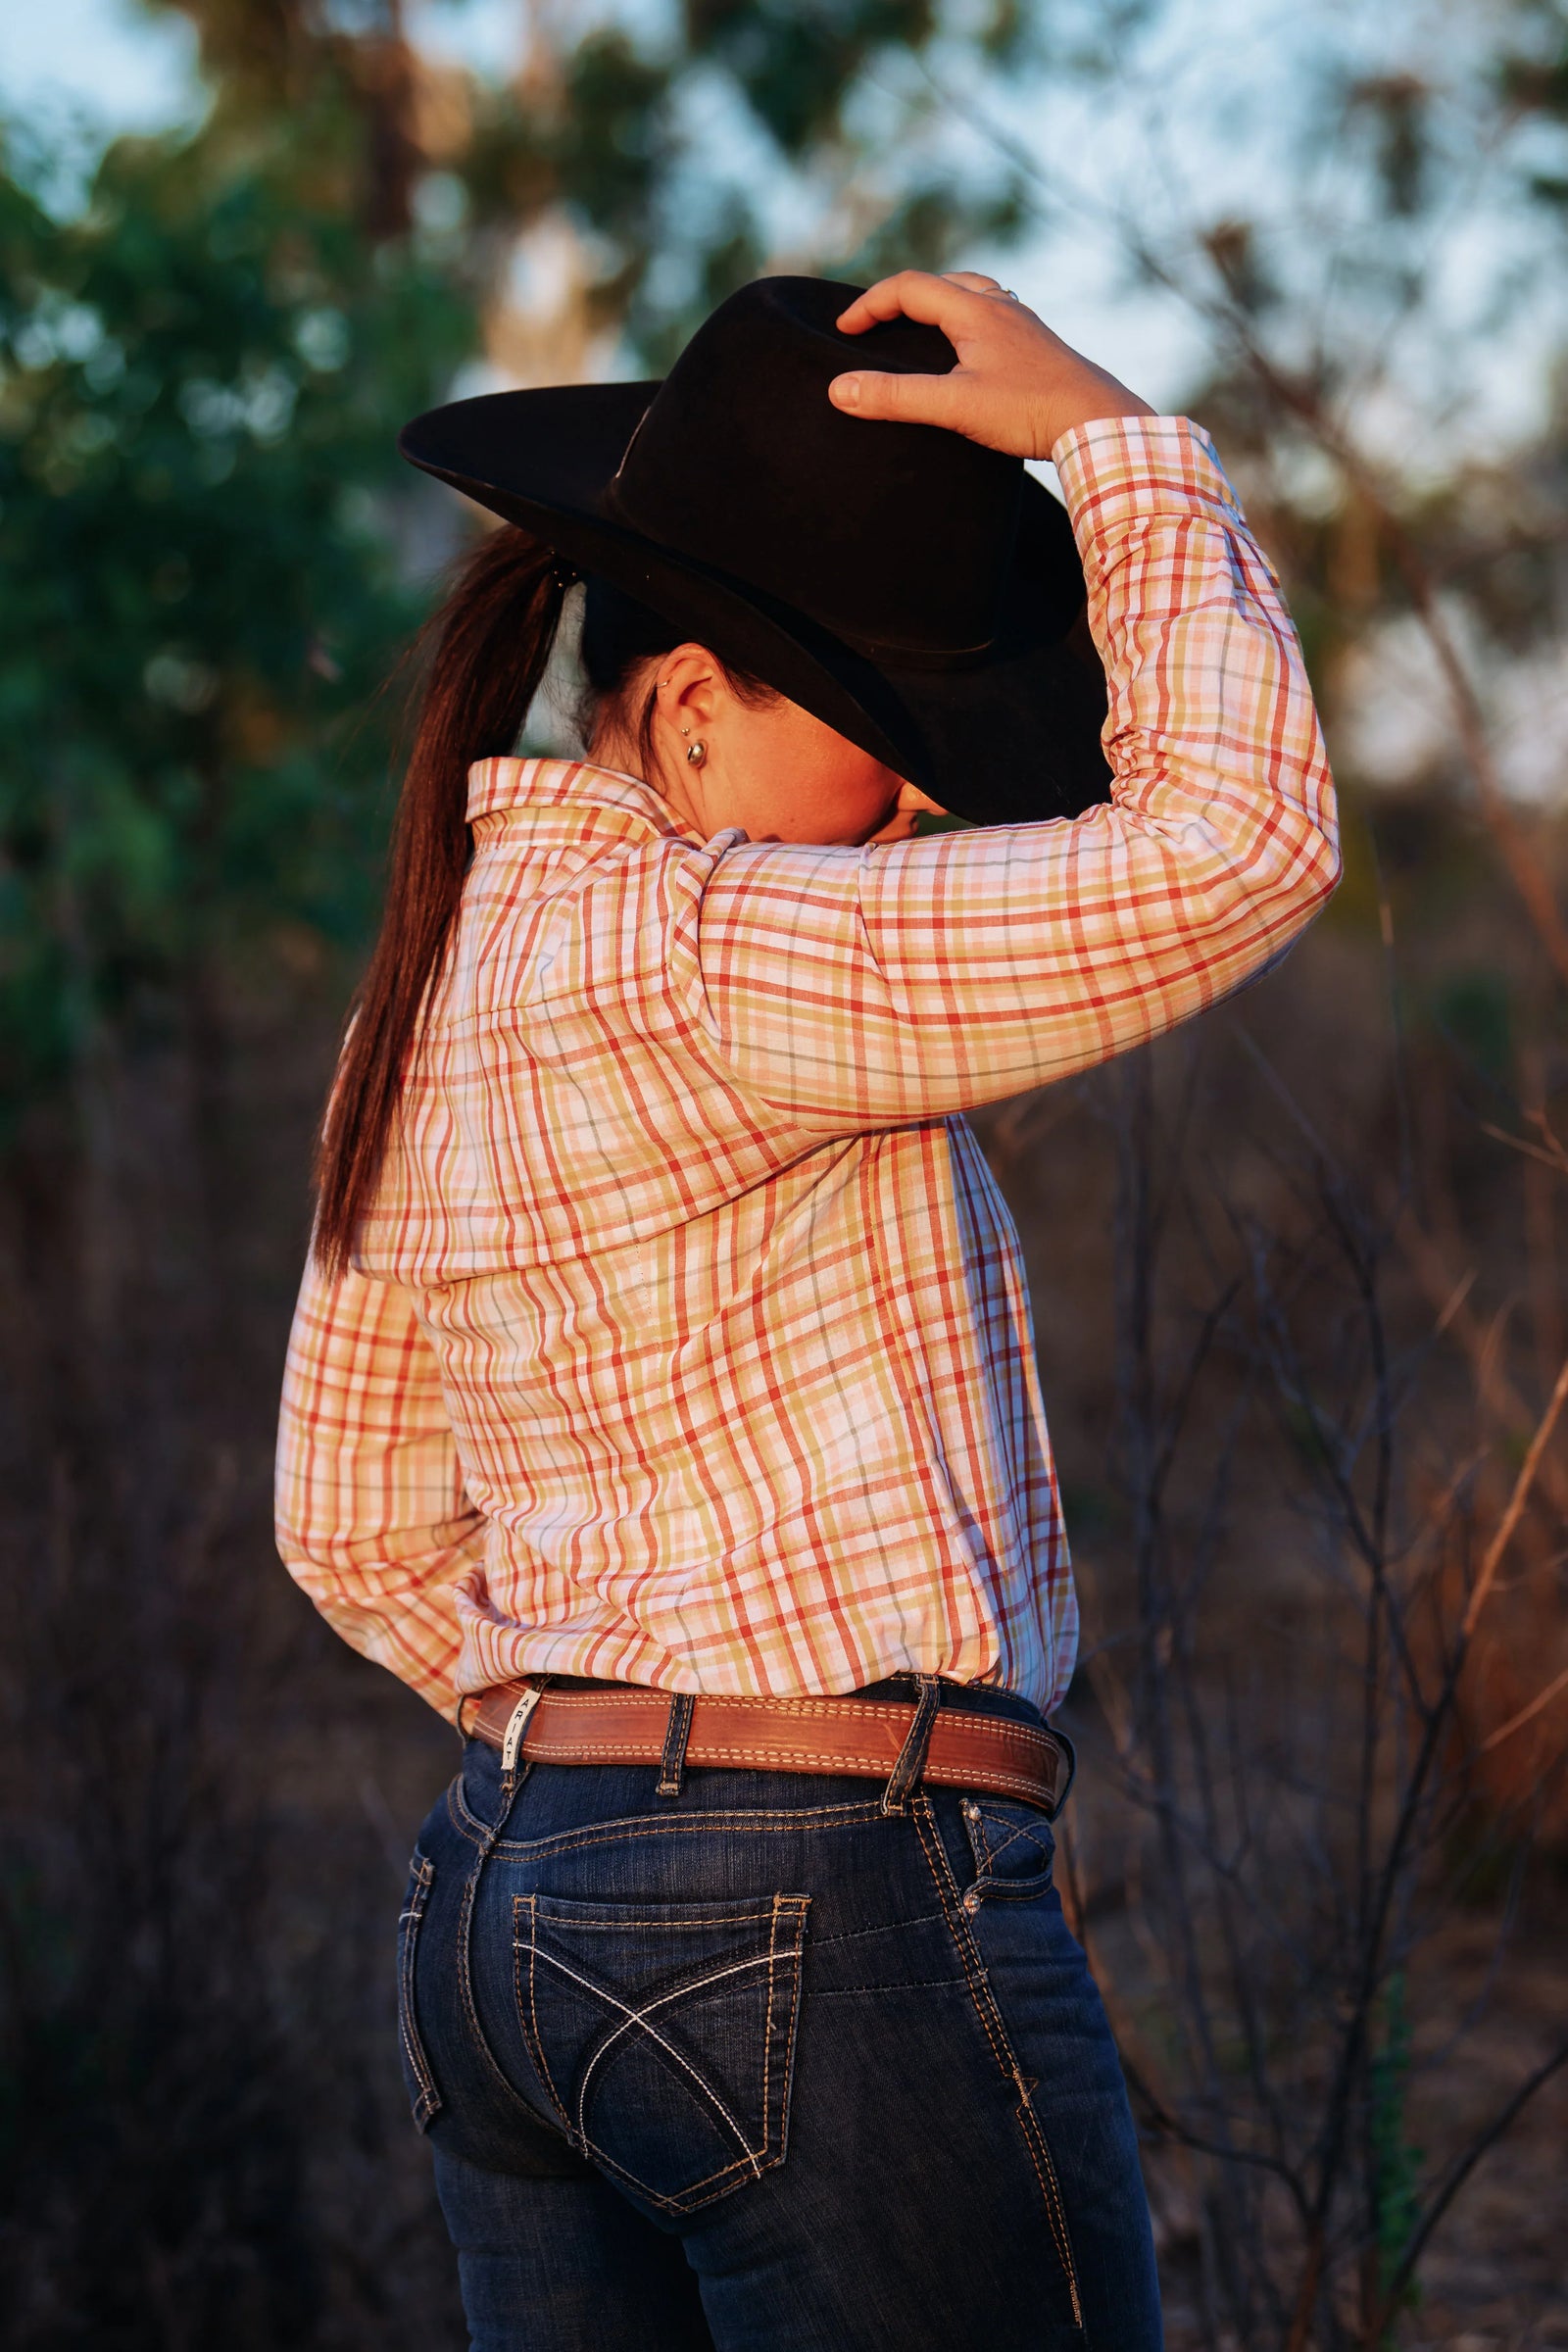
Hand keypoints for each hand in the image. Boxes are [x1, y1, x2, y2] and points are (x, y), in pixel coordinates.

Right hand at [830, 270, 1153, 461]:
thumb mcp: (954, 406)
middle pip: (941, 282)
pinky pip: (994, 316)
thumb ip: (895, 397)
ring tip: (919, 326)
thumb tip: (838, 389)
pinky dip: (967, 320)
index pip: (909, 287)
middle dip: (901, 298)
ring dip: (938, 302)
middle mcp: (1001, 307)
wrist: (1100, 423)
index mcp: (974, 310)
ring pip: (972, 293)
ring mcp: (1023, 324)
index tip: (844, 331)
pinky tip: (969, 351)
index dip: (869, 305)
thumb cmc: (1030, 411)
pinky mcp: (1039, 347)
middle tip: (875, 325)